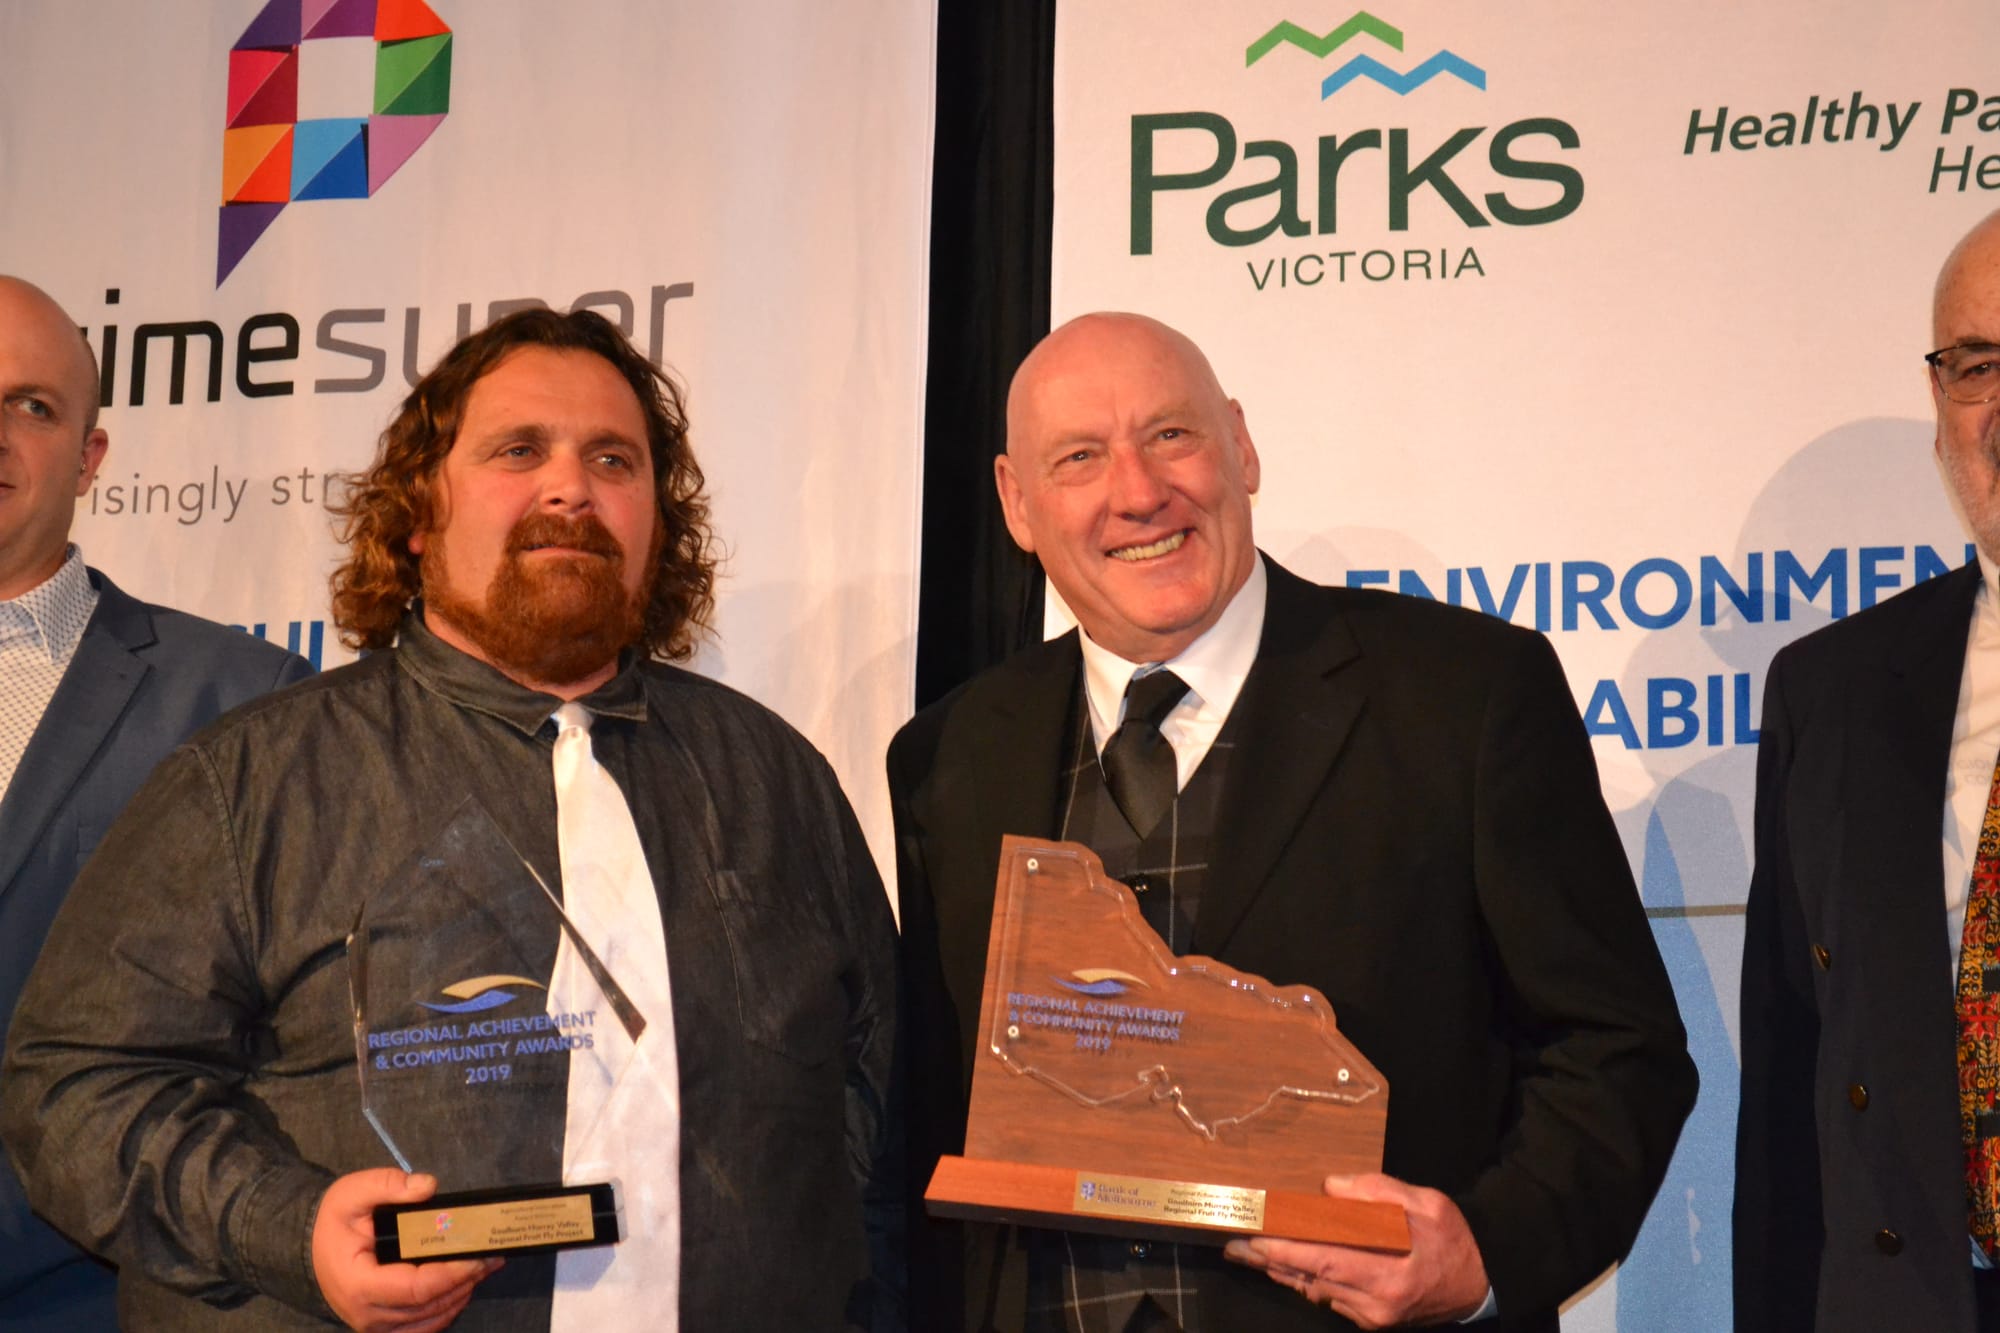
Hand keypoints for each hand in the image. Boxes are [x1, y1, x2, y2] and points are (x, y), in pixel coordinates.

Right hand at [311, 1169, 501, 1332]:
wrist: (311, 1248)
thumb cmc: (334, 1222)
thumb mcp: (352, 1192)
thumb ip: (388, 1185)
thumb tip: (428, 1186)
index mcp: (359, 1285)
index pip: (416, 1289)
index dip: (452, 1274)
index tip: (479, 1256)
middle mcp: (367, 1315)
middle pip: (429, 1307)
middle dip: (466, 1281)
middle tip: (492, 1256)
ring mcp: (376, 1327)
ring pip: (430, 1321)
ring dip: (461, 1295)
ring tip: (484, 1267)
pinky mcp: (385, 1327)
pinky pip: (423, 1327)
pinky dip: (447, 1309)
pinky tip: (463, 1286)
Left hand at [1223, 1172, 1488, 1327]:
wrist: (1479, 1288)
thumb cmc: (1454, 1242)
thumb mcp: (1428, 1204)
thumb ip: (1379, 1191)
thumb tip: (1330, 1187)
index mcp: (1389, 1274)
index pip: (1324, 1260)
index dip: (1285, 1251)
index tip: (1255, 1238)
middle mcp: (1375, 1303)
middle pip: (1310, 1279)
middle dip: (1270, 1262)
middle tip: (1236, 1246)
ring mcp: (1371, 1316)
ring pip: (1315, 1291)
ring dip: (1282, 1272)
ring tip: (1249, 1253)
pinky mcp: (1370, 1320)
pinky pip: (1329, 1298)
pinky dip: (1304, 1281)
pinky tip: (1284, 1267)